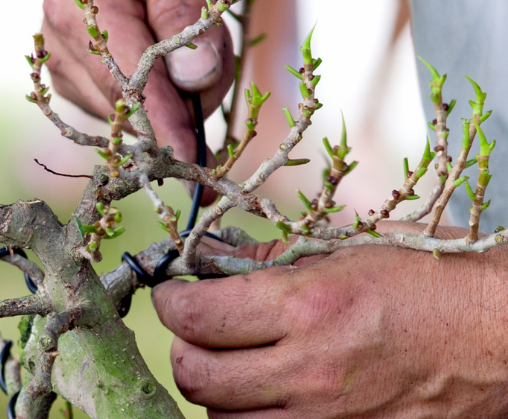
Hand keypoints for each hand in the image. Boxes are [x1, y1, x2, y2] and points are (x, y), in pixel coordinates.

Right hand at [41, 0, 233, 204]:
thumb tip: (192, 77)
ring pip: (129, 115)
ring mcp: (66, 65)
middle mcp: (60, 43)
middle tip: (219, 50)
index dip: (162, 122)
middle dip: (184, 97)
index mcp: (76, 9)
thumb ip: (182, 9)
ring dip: (177, 95)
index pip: (125, 81)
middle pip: (128, 105)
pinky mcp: (79, 81)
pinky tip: (169, 59)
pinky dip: (162, 96)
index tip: (191, 157)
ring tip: (193, 41)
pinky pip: (127, 110)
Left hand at [152, 222, 507, 417]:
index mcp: (309, 306)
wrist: (505, 335)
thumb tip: (213, 259)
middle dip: (184, 347)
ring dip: (214, 392)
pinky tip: (264, 397)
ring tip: (233, 365)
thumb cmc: (434, 280)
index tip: (173, 293)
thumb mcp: (350, 249)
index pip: (194, 316)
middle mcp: (310, 370)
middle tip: (197, 329)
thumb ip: (271, 259)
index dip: (170, 301)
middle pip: (195, 375)